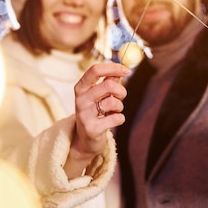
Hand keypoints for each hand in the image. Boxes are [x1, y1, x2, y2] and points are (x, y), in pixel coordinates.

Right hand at [65, 62, 130, 176]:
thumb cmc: (95, 112)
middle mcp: (80, 100)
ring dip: (120, 106)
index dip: (113, 67)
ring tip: (114, 111)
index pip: (95, 70)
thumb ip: (108, 81)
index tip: (127, 70)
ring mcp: (85, 115)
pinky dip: (120, 118)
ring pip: (113, 102)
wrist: (86, 139)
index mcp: (81, 88)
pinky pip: (116, 118)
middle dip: (121, 91)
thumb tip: (120, 69)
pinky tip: (113, 121)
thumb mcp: (98, 95)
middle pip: (108, 85)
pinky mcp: (92, 129)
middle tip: (120, 97)